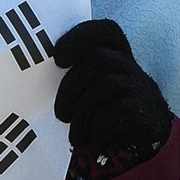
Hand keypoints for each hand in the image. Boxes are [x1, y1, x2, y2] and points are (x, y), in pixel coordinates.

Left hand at [53, 20, 170, 155]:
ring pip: (106, 85)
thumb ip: (75, 77)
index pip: (106, 30)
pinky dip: (97, 131)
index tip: (58, 58)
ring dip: (82, 114)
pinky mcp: (146, 113)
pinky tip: (91, 145)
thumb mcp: (92, 91)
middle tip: (60, 114)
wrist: (145, 149)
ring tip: (75, 136)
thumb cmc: (105, 115)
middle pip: (99, 59)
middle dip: (71, 88)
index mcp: (117, 56)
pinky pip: (116, 112)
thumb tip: (33, 80)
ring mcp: (141, 88)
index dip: (81, 37)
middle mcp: (131, 67)